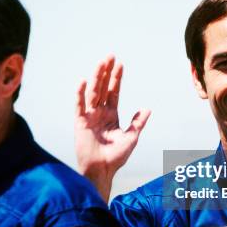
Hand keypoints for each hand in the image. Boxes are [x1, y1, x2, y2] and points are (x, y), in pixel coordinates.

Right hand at [75, 55, 150, 201]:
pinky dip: (80, 94)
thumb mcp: (131, 138)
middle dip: (107, 72)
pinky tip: (83, 81)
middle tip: (110, 56)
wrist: (102, 170)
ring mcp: (90, 117)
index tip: (120, 64)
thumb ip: (137, 122)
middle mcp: (99, 113)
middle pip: (103, 88)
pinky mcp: (80, 123)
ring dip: (97, 77)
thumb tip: (147, 108)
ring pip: (93, 93)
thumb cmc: (116, 157)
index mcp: (111, 115)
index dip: (117, 78)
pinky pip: (79, 106)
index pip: (114, 92)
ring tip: (101, 62)